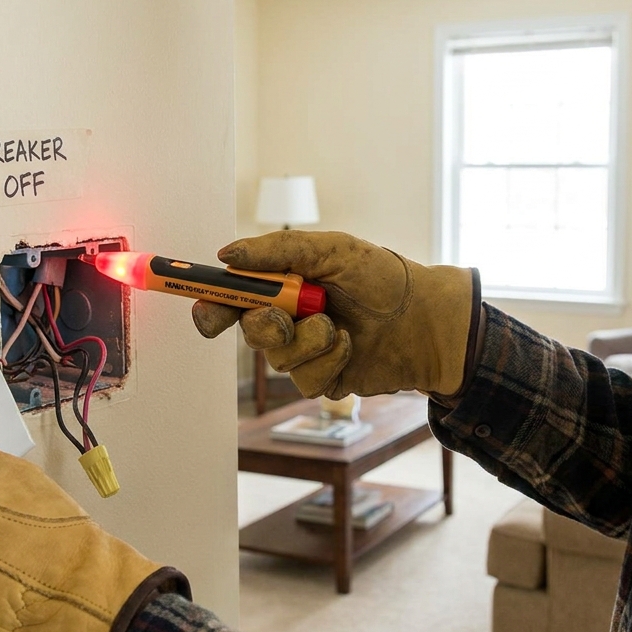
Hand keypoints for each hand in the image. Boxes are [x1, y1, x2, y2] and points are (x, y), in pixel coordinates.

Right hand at [192, 230, 477, 397]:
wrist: (426, 321)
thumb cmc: (383, 278)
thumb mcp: (332, 250)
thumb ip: (277, 251)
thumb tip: (227, 254)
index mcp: (284, 284)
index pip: (233, 297)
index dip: (211, 304)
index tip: (205, 309)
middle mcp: (288, 318)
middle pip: (247, 330)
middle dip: (264, 325)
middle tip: (285, 316)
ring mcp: (304, 351)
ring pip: (277, 358)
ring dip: (307, 342)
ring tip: (338, 327)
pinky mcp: (322, 379)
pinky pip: (304, 380)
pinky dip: (326, 362)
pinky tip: (348, 347)